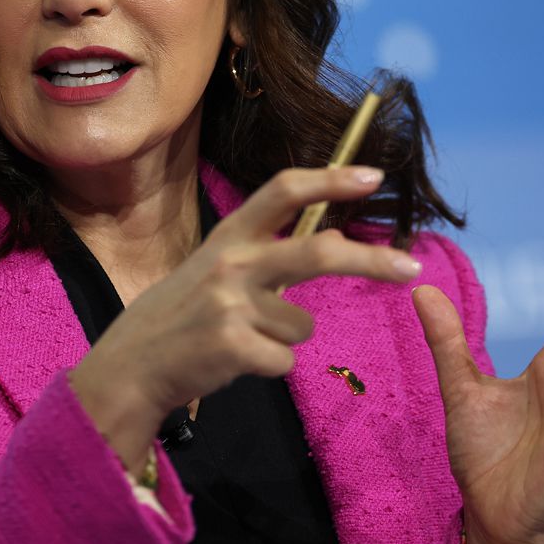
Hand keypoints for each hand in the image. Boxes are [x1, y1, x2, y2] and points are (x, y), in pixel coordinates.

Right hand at [68, 166, 423, 468]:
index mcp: (229, 236)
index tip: (374, 177)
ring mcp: (230, 305)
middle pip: (318, 252)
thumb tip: (339, 238)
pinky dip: (270, 366)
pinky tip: (235, 361)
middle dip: (370, 259)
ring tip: (243, 338)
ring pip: (302, 325)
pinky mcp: (232, 347)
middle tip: (411, 267)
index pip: (283, 191)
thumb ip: (270, 252)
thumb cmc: (184, 313)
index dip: (331, 180)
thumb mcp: (217, 267)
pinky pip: (285, 361)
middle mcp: (230, 263)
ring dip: (284, 338)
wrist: (132, 364)